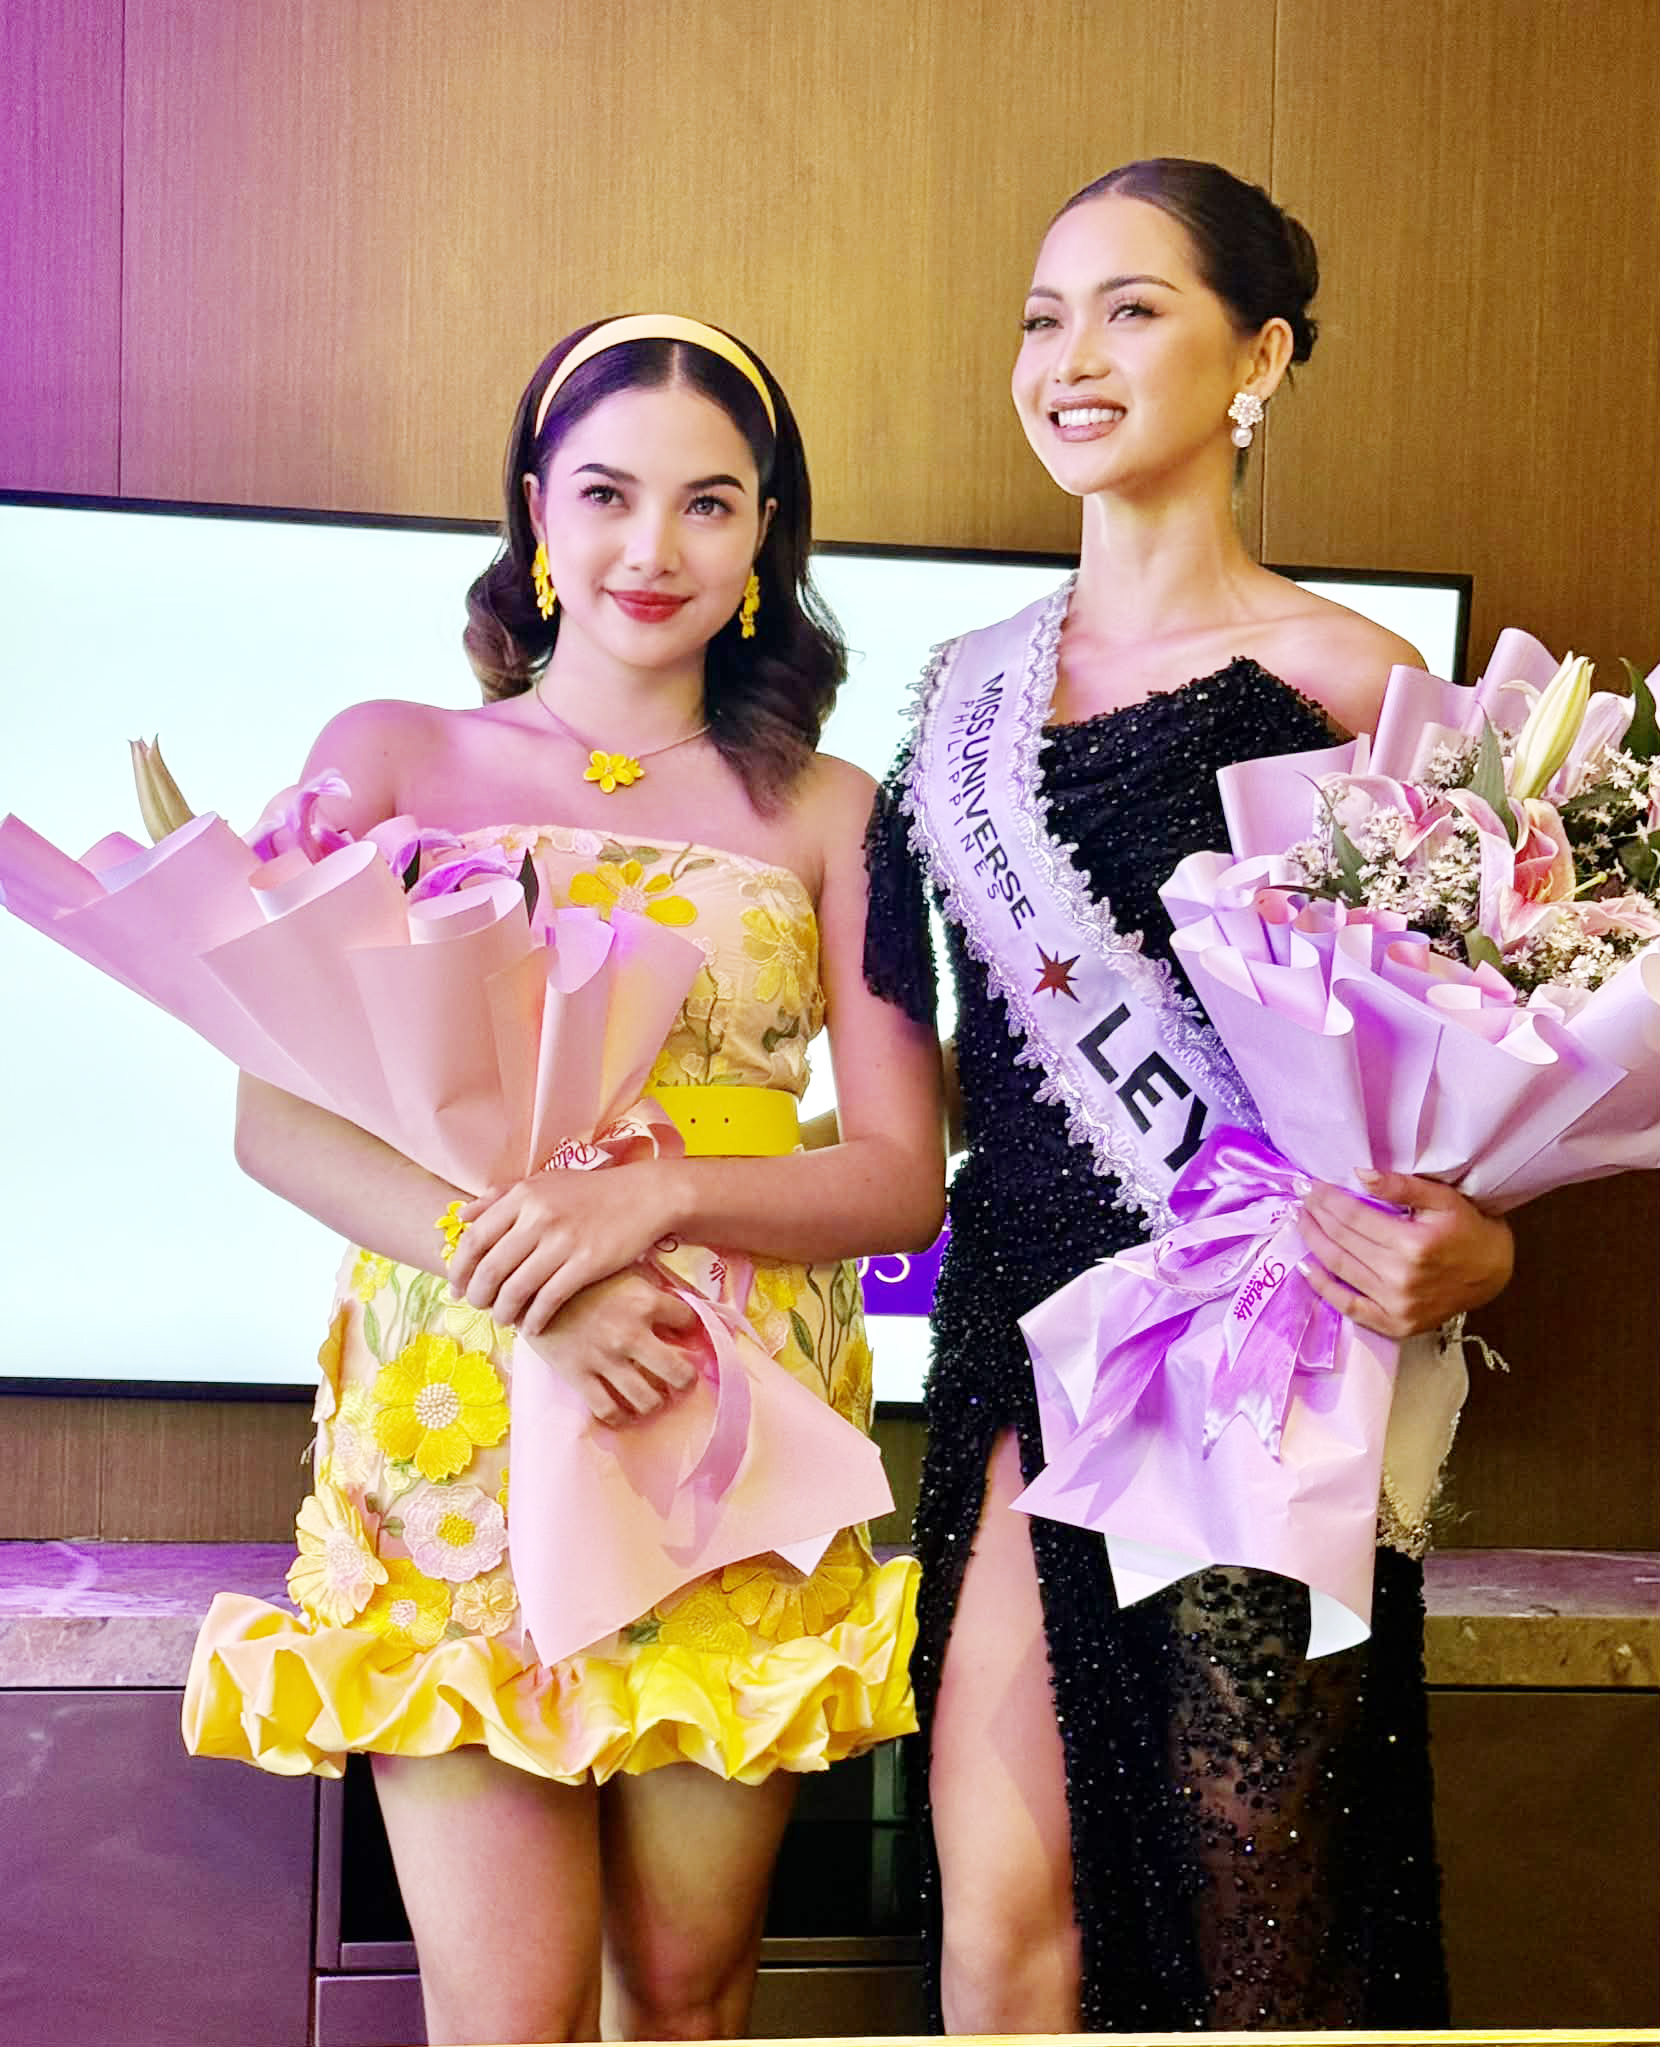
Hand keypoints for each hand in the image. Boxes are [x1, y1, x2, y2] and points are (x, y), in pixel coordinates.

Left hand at [446, 1159, 681, 1334]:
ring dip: (503, 1312)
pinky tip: (533, 1326)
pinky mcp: (586, 1264)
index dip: (459, 1270)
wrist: (643, 1196)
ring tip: (503, 1319)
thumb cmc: (591, 1192)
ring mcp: (562, 1242)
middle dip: (478, 1296)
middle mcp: (538, 1217)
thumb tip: (461, 1216)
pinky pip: (548, 1300)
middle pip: (490, 1269)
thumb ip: (500, 1196)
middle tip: (478, 1307)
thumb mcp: (544, 1183)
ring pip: (516, 1289)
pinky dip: (534, 1319)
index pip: (475, 1240)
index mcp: (523, 1196)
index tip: (457, 1287)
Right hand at [528, 1268, 703, 1425]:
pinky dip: (620, 1415)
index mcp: (644, 1301)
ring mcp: (605, 1359)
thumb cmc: (578, 1274)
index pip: (688, 1322)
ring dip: (656, 1400)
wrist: (527, 1285)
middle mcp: (630, 1334)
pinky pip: (608, 1410)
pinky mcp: (578, 1376)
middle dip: (686, 1379)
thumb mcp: (620, 1269)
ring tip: (654, 1394)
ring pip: (648, 1400)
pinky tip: (623, 1408)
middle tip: (681, 1377)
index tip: (682, 1331)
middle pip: (680, 1374)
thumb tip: (674, 1302)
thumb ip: (647, 1287)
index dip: (688, 1327)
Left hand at [1298, 1170, 1514, 1339]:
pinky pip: (1349, 1306)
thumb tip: (1360, 1174)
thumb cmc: (1468, 1230)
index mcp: (1413, 1244)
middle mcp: (1401, 1278)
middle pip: (1342, 1241)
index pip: (1354, 1217)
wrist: (1493, 1273)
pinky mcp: (1394, 1324)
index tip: (1311, 1186)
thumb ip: (1401, 1185)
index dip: (1328, 1199)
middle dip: (1316, 1216)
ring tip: (1300, 1222)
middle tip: (1301, 1198)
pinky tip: (1306, 1267)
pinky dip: (1323, 1287)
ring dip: (1313, 1243)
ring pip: (1339, 1269)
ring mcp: (1396, 1305)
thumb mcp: (1442, 1198)